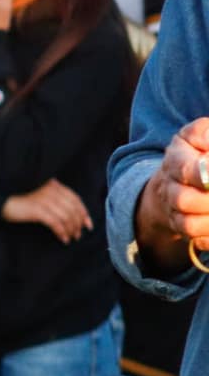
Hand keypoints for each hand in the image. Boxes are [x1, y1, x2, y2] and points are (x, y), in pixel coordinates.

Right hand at [2, 178, 92, 242]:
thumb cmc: (25, 204)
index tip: (88, 225)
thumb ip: (58, 202)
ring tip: (70, 238)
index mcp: (54, 186)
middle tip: (78, 235)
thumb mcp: (44, 198)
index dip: (84, 213)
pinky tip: (62, 238)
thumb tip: (77, 217)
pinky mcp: (37, 210)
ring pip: (65, 217)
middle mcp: (51, 190)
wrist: (4, 204)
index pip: (75, 199)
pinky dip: (61, 232)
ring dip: (70, 230)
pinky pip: (55, 223)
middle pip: (72, 209)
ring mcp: (44, 200)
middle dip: (78, 224)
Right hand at [135, 119, 208, 268]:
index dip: (206, 174)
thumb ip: (204, 133)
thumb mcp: (196, 135)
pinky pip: (198, 242)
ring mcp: (176, 211)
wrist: (175, 180)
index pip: (187, 170)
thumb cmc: (196, 153)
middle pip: (183, 201)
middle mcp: (170, 188)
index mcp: (176, 160)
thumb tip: (207, 145)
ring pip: (188, 225)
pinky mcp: (185, 229)